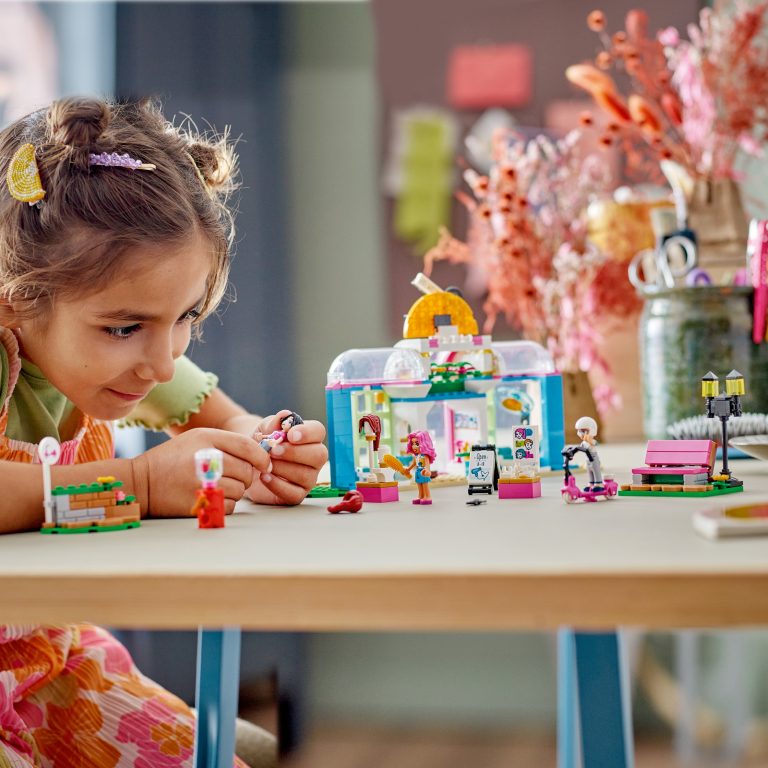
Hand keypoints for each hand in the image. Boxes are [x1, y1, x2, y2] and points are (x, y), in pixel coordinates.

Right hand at [132, 428, 270, 516]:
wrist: (141, 483)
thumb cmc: (173, 460)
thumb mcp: (197, 440)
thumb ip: (228, 444)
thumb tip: (261, 457)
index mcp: (206, 438)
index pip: (246, 446)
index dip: (260, 456)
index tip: (264, 464)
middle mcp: (205, 458)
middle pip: (246, 470)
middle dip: (245, 476)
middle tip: (232, 477)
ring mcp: (201, 483)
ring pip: (240, 490)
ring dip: (234, 491)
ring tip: (215, 486)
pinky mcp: (198, 503)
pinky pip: (229, 506)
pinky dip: (224, 504)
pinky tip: (209, 497)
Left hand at [246, 410, 327, 504]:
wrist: (248, 461)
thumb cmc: (262, 442)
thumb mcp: (264, 429)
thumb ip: (273, 423)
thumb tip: (284, 415)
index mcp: (309, 437)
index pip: (318, 432)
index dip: (307, 433)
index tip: (290, 434)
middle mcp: (314, 457)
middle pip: (319, 455)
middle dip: (295, 453)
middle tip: (273, 451)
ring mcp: (308, 477)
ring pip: (306, 475)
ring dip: (283, 468)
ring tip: (265, 463)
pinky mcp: (297, 494)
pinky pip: (294, 494)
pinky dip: (278, 485)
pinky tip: (264, 477)